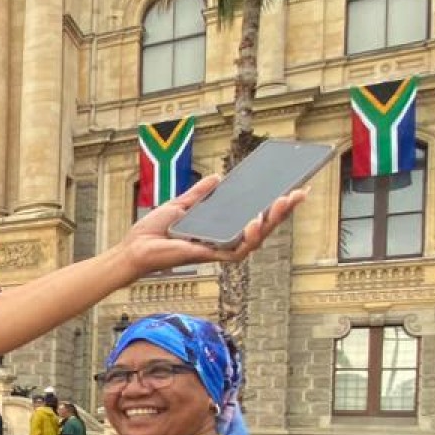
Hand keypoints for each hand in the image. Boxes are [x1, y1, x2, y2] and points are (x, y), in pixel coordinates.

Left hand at [111, 175, 306, 278]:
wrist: (133, 249)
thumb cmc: (152, 232)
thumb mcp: (180, 205)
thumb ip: (200, 194)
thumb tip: (218, 178)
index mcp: (219, 228)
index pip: (253, 217)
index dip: (274, 206)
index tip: (294, 187)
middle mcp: (223, 241)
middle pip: (262, 227)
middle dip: (283, 211)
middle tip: (301, 192)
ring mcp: (218, 250)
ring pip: (256, 240)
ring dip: (273, 222)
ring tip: (284, 202)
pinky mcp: (210, 257)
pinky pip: (237, 251)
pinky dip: (249, 236)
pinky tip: (256, 219)